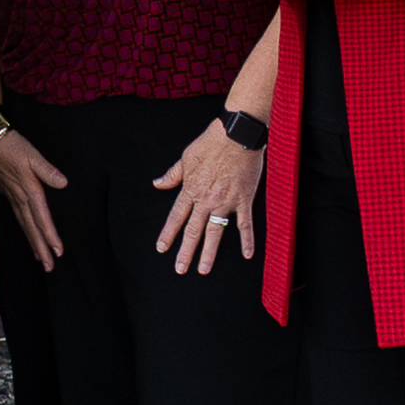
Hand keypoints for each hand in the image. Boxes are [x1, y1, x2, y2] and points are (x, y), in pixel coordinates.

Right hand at [0, 123, 70, 264]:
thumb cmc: (10, 145)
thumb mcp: (32, 154)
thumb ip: (47, 170)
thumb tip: (62, 182)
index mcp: (28, 189)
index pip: (41, 218)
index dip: (50, 235)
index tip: (57, 251)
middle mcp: (20, 196)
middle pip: (32, 227)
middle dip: (41, 248)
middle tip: (49, 266)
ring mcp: (13, 196)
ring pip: (25, 225)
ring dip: (33, 242)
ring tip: (41, 258)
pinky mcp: (9, 193)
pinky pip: (18, 217)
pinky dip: (25, 229)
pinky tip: (29, 234)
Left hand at [151, 121, 267, 274]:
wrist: (236, 135)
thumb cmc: (211, 143)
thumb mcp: (186, 157)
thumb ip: (173, 175)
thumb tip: (157, 184)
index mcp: (190, 189)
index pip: (176, 217)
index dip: (168, 233)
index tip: (162, 248)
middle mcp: (205, 200)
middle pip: (193, 230)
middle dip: (185, 251)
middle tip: (180, 269)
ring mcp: (225, 202)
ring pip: (215, 232)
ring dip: (209, 253)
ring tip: (203, 269)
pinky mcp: (243, 200)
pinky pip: (245, 224)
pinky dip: (247, 240)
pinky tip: (247, 255)